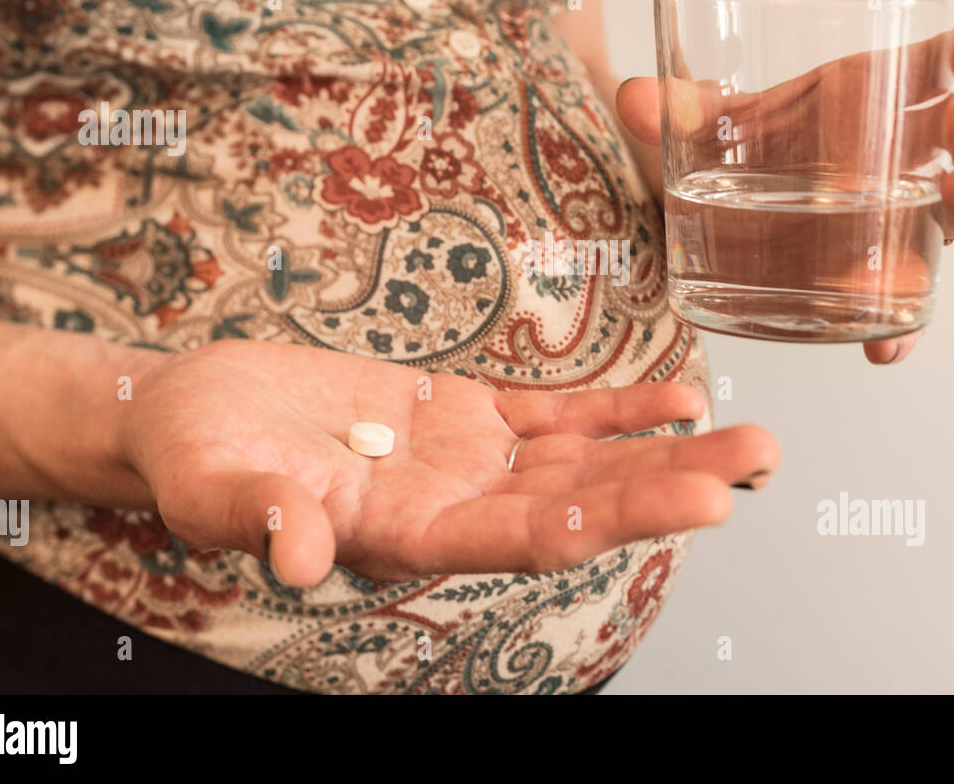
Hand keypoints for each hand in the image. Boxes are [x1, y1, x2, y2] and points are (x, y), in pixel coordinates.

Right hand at [122, 339, 779, 585]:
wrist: (199, 412)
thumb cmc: (197, 456)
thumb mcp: (212, 487)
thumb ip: (260, 517)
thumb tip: (293, 557)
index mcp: (407, 539)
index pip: (525, 539)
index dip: (610, 519)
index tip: (694, 503)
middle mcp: (457, 509)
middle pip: (582, 502)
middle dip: (670, 485)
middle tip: (755, 462)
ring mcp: (470, 461)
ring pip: (585, 459)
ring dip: (667, 449)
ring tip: (752, 437)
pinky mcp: (466, 413)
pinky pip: (556, 413)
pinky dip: (617, 405)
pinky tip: (680, 396)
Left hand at [615, 23, 953, 363]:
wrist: (710, 208)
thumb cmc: (731, 150)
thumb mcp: (702, 127)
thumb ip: (673, 110)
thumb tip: (634, 98)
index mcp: (863, 99)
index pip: (934, 68)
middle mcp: (890, 155)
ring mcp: (888, 218)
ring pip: (949, 211)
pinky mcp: (869, 277)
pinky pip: (899, 305)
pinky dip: (900, 330)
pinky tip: (886, 348)